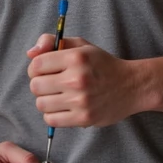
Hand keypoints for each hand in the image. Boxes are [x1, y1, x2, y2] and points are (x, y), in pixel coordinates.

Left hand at [27, 33, 146, 127]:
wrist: (132, 86)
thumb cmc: (102, 65)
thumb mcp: (81, 46)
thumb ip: (53, 42)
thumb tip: (30, 53)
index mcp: (75, 58)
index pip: (36, 65)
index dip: (35, 68)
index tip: (44, 71)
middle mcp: (77, 79)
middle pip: (35, 86)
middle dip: (39, 85)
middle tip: (51, 84)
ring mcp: (80, 100)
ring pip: (41, 104)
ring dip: (45, 101)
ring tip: (57, 96)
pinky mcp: (83, 118)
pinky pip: (52, 120)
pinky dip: (53, 115)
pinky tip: (62, 108)